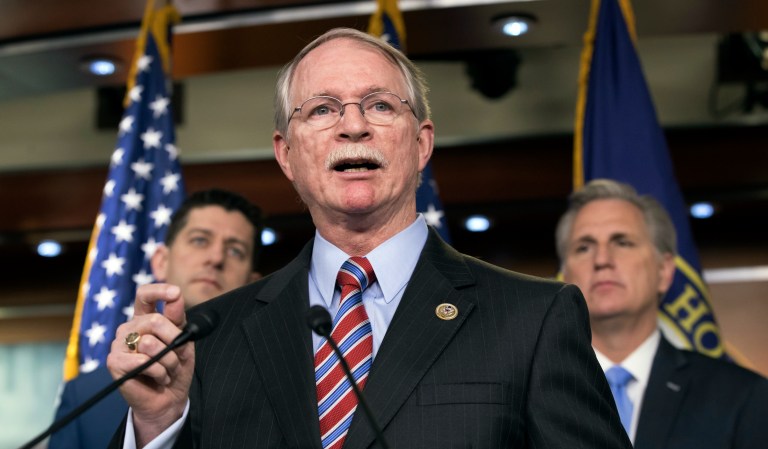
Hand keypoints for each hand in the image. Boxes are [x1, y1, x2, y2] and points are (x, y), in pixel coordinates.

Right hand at [106, 283, 192, 445]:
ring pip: (151, 343)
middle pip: (155, 320)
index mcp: (145, 318)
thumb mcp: (183, 340)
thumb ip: (178, 320)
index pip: (145, 295)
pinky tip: (158, 378)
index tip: (175, 293)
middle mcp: (130, 328)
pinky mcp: (115, 362)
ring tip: (168, 369)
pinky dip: (160, 372)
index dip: (159, 291)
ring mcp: (119, 344)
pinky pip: (144, 361)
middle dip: (174, 340)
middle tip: (179, 355)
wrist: (169, 398)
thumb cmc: (175, 367)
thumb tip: (176, 296)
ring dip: (169, 360)